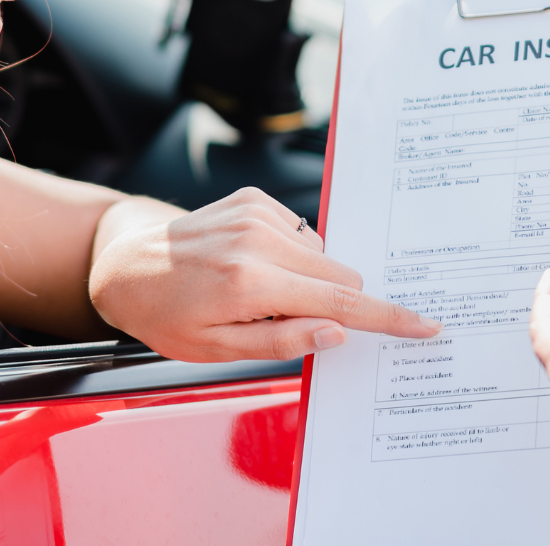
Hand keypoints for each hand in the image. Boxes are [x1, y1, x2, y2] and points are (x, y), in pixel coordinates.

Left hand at [88, 187, 440, 361]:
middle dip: (331, 301)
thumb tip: (337, 333)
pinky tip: (253, 264)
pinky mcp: (252, 199)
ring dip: (306, 278)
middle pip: (339, 274)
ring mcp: (255, 213)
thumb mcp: (215, 350)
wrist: (125, 264)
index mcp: (248, 282)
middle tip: (285, 318)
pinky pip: (300, 232)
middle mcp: (256, 240)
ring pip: (321, 253)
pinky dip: (289, 254)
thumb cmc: (165, 315)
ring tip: (258, 291)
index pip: (338, 302)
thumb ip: (281, 342)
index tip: (424, 324)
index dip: (386, 317)